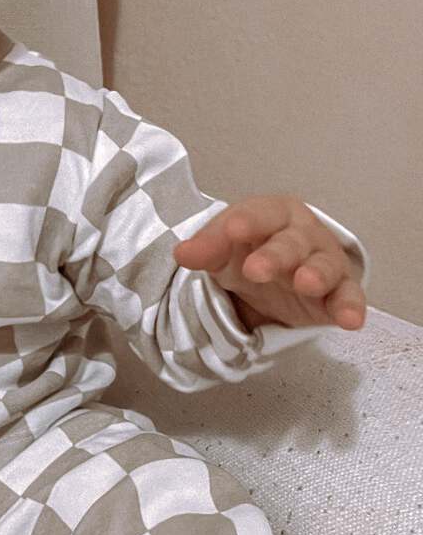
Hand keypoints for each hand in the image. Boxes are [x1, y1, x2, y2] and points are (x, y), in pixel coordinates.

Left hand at [173, 194, 366, 331]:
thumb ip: (206, 248)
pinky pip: (348, 298)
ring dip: (316, 274)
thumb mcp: (223, 249)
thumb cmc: (250, 250)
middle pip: (291, 241)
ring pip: (324, 266)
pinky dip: (351, 307)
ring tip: (306, 284)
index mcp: (273, 214)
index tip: (233, 230)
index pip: (260, 213)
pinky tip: (350, 321)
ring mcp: (324, 262)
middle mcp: (303, 234)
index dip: (248, 221)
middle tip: (255, 271)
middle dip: (276, 254)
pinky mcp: (338, 293)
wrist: (277, 273)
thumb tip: (182, 253)